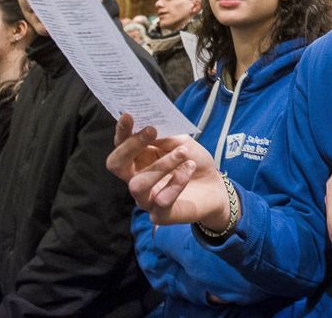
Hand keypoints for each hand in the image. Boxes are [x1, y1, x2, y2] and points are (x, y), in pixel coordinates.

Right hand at [106, 114, 229, 229]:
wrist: (215, 186)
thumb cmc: (194, 161)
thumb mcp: (182, 142)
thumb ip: (165, 136)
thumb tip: (148, 125)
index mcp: (139, 159)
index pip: (121, 145)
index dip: (122, 131)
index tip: (128, 115)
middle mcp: (137, 178)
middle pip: (116, 165)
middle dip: (131, 146)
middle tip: (152, 131)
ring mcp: (146, 199)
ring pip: (138, 184)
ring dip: (162, 165)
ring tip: (184, 153)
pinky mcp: (160, 215)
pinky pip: (161, 201)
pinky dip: (177, 182)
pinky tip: (190, 169)